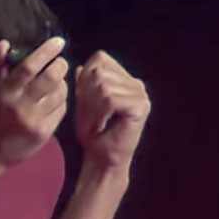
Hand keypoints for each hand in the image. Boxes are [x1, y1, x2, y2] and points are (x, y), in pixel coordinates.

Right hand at [0, 36, 69, 166]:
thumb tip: (5, 43)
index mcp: (5, 92)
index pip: (29, 67)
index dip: (46, 52)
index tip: (58, 42)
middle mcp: (21, 106)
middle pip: (51, 79)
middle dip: (61, 66)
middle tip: (61, 62)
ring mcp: (34, 121)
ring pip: (60, 95)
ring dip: (62, 83)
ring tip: (57, 81)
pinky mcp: (44, 134)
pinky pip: (61, 111)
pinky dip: (61, 100)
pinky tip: (54, 99)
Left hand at [73, 51, 149, 171]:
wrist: (102, 160)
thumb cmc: (94, 134)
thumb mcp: (83, 103)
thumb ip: (84, 84)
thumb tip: (78, 67)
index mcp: (125, 79)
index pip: (100, 59)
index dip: (84, 78)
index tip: (84, 102)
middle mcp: (136, 84)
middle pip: (99, 72)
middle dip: (86, 96)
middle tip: (88, 118)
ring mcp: (140, 94)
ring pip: (103, 86)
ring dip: (91, 108)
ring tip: (94, 124)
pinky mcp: (140, 106)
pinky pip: (109, 99)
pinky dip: (98, 114)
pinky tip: (101, 127)